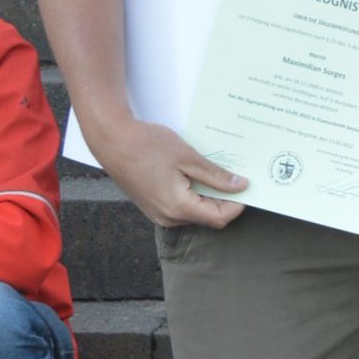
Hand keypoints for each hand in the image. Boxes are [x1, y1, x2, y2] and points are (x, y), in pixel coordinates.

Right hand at [91, 118, 248, 227]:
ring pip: (196, 211)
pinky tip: (195, 173)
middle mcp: (168, 218)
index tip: (246, 186)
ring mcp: (159, 214)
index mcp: (178, 208)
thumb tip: (240, 186)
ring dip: (208, 194)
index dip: (238, 204)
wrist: (111, 140)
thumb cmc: (146, 145)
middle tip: (234, 174)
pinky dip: (194, 193)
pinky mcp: (154, 206)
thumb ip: (215, 176)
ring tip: (213, 170)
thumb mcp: (188, 157)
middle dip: (224, 198)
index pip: (220, 217)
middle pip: (209, 216)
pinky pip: (182, 206)